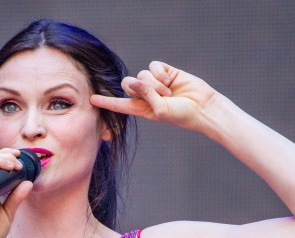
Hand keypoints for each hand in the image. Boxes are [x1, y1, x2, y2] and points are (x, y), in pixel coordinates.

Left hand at [90, 61, 219, 132]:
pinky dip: (160, 73)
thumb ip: (145, 95)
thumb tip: (134, 80)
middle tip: (157, 95)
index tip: (92, 99)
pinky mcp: (165, 72)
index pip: (120, 104)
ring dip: (155, 83)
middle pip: (127, 84)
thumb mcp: (160, 110)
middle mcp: (146, 94)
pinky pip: (153, 66)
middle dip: (137, 86)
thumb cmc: (181, 114)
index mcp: (141, 108)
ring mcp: (155, 82)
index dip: (106, 101)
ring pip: (142, 74)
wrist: (203, 107)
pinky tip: (170, 81)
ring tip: (168, 93)